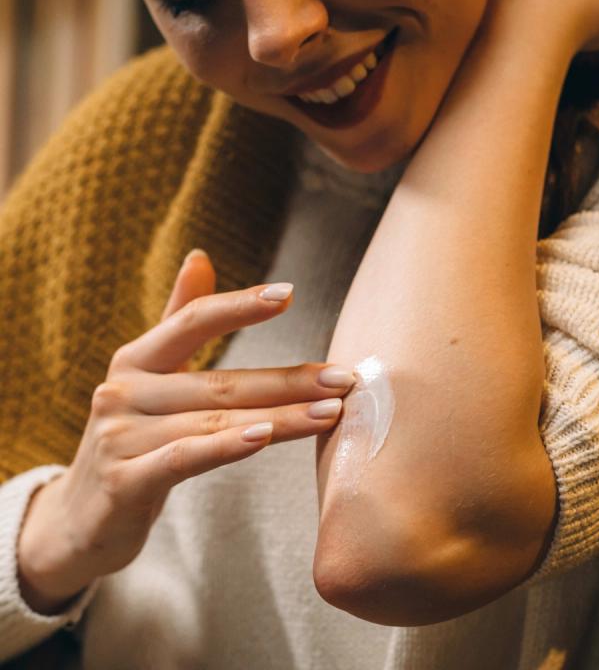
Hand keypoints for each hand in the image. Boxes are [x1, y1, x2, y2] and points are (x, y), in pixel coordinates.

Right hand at [17, 250, 353, 612]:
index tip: (289, 293)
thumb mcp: (149, 376)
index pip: (193, 320)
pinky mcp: (123, 483)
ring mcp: (120, 436)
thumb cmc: (132, 438)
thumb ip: (177, 319)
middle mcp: (124, 391)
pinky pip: (185, 458)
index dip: (240, 305)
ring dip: (280, 417)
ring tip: (330, 412)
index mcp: (135, 360)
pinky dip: (226, 446)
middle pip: (221, 381)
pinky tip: (267, 437)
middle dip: (288, 380)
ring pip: (215, 421)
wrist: (78, 519)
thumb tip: (200, 255)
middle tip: (344, 378)